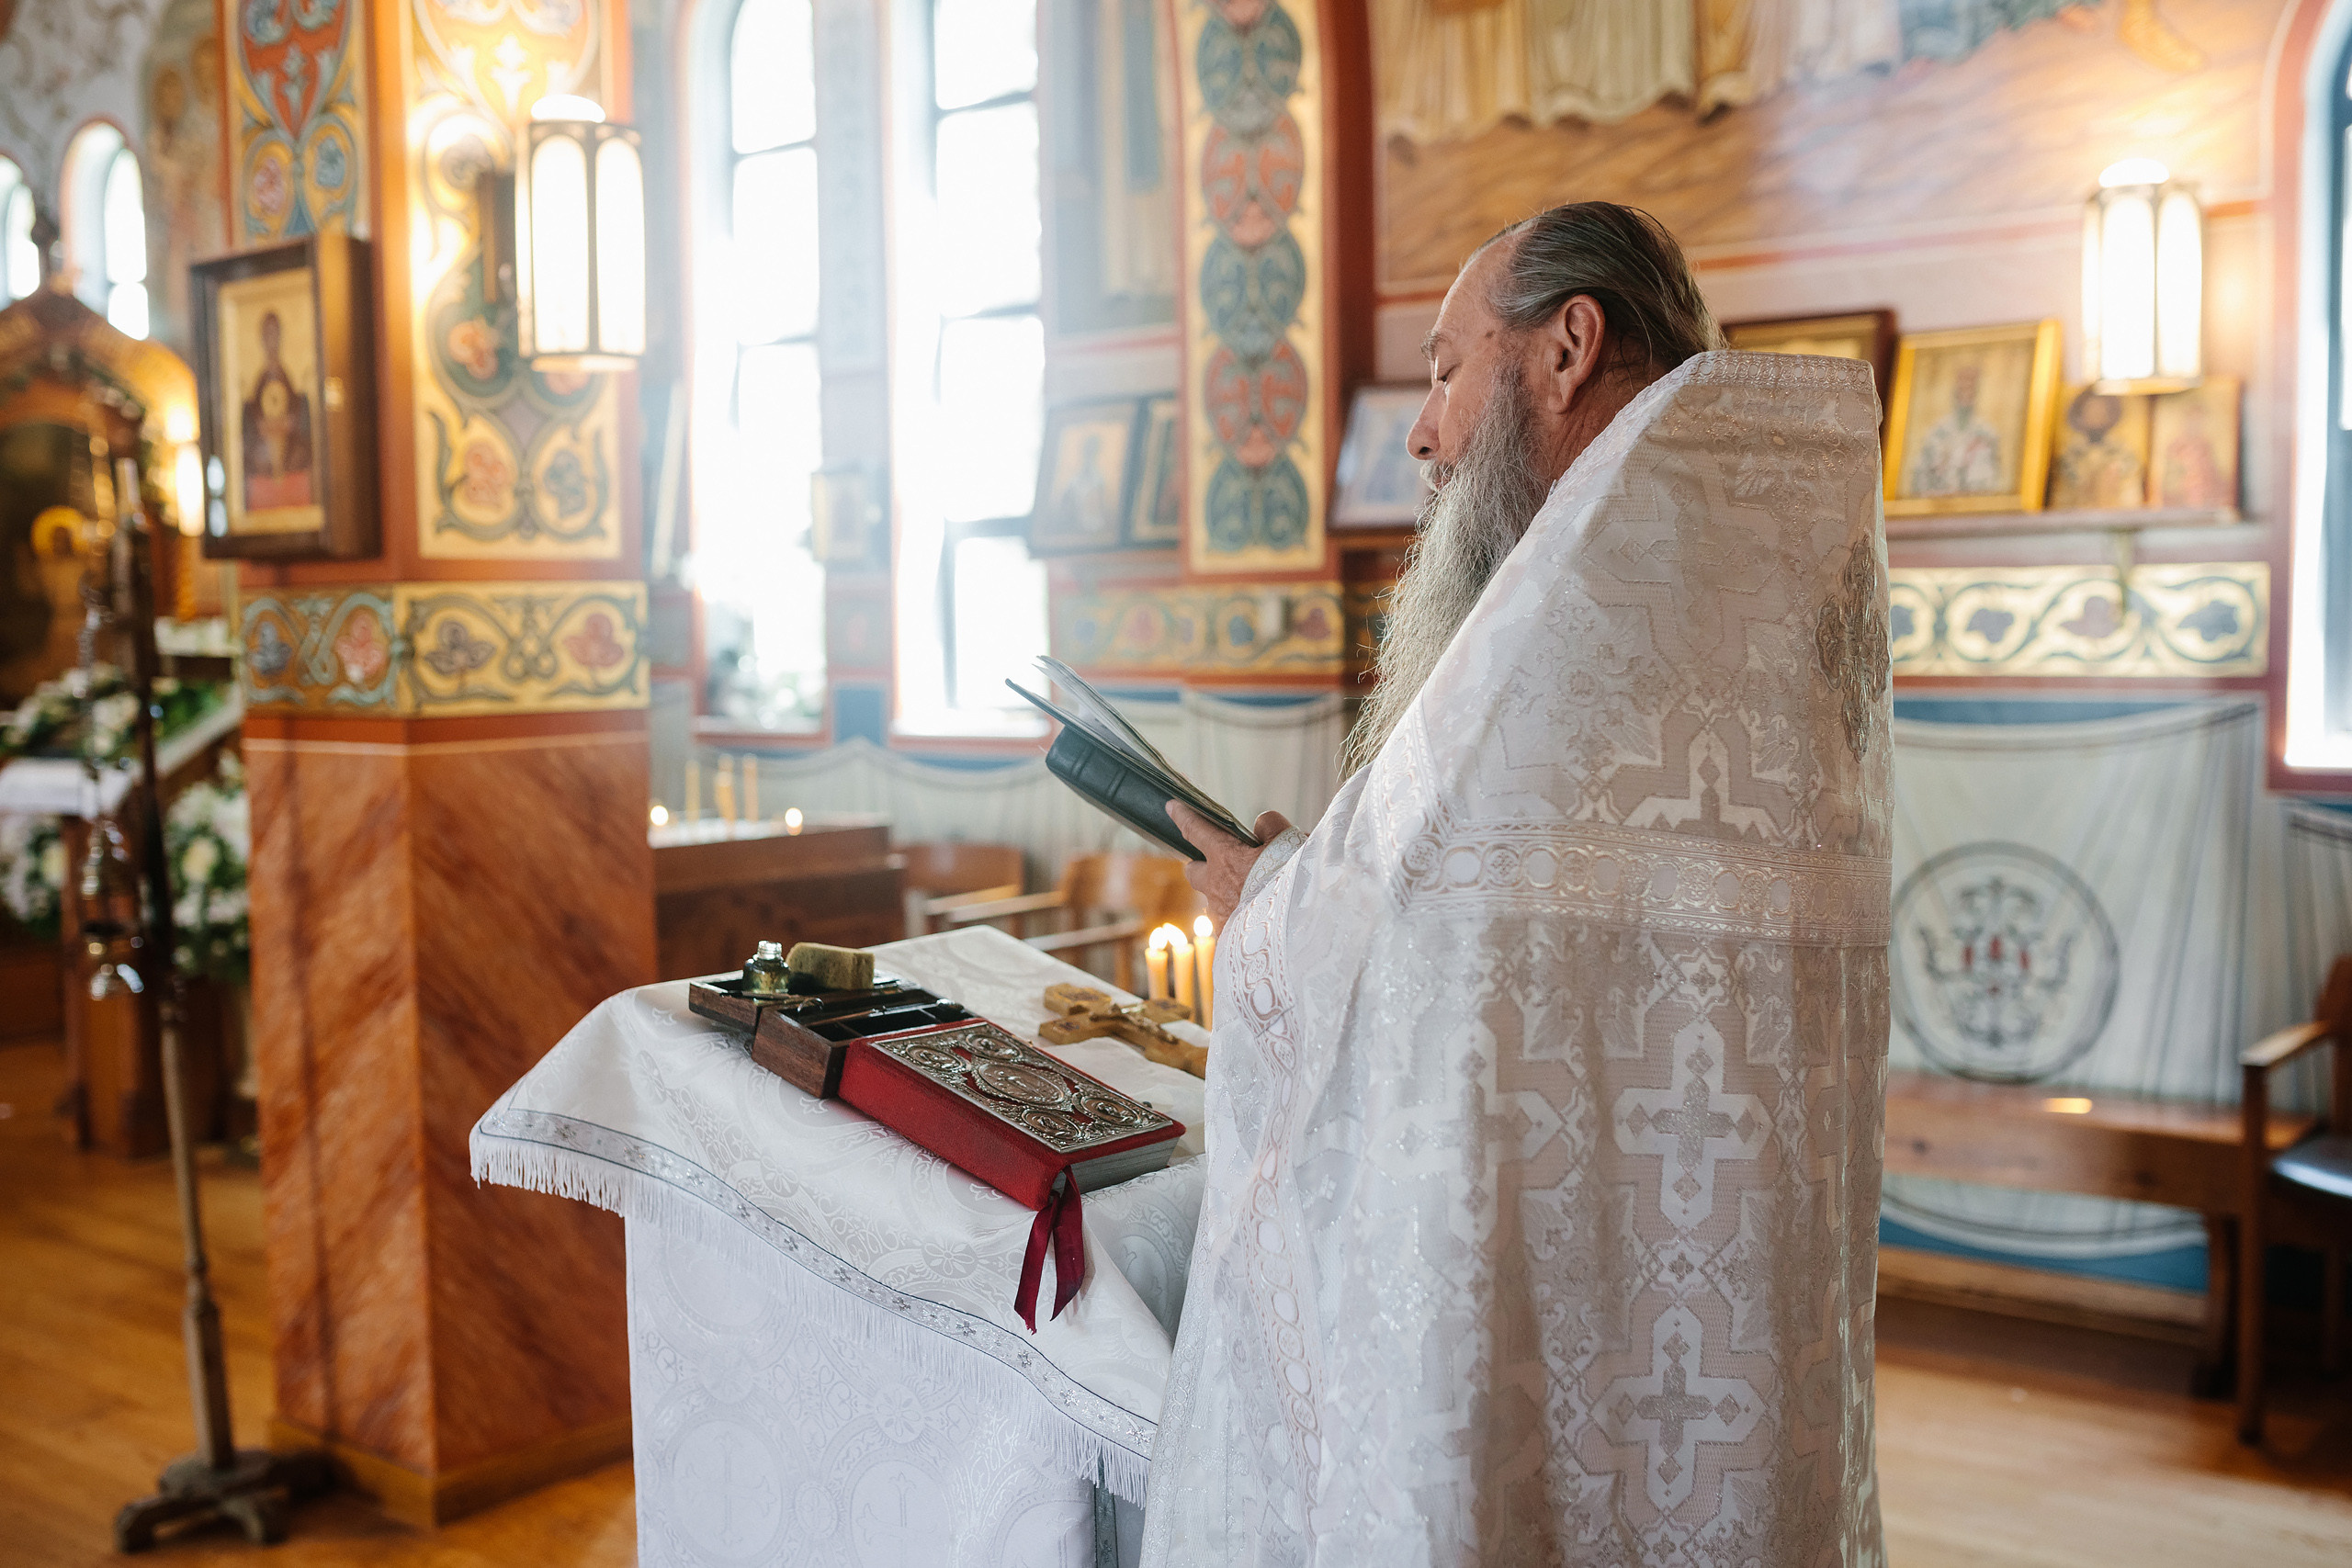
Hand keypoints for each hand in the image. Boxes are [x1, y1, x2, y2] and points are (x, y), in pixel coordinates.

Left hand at [1167, 800, 1291, 925]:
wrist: (1298, 929)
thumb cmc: (1294, 884)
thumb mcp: (1289, 842)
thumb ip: (1270, 826)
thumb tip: (1260, 826)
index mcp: (1225, 858)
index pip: (1196, 830)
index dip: (1183, 816)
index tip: (1171, 807)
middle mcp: (1215, 887)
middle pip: (1194, 871)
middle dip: (1202, 865)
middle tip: (1222, 863)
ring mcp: (1220, 915)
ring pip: (1213, 899)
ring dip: (1226, 894)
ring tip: (1254, 894)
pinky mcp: (1230, 938)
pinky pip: (1229, 922)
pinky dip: (1239, 916)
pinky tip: (1259, 918)